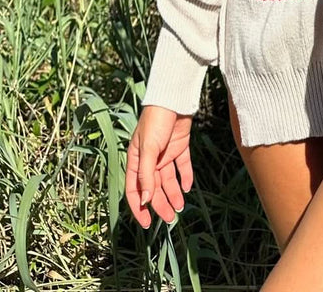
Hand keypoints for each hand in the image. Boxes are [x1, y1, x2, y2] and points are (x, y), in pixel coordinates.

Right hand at [125, 105, 193, 227]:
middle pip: (153, 188)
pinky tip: (188, 187)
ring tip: (180, 207)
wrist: (174, 99)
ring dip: (173, 194)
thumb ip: (146, 175)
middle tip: (170, 218)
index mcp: (136, 160)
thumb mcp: (148, 149)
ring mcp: (165, 153)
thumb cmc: (155, 121)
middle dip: (160, 204)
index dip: (139, 208)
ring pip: (168, 180)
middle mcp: (149, 159)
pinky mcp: (179, 146)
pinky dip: (185, 177)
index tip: (146, 224)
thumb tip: (144, 201)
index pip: (134, 189)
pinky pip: (182, 166)